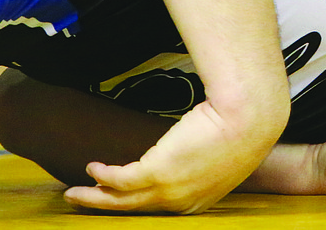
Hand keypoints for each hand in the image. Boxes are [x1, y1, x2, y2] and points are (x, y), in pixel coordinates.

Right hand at [63, 97, 283, 213]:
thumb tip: (198, 148)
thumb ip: (207, 160)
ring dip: (94, 196)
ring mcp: (167, 190)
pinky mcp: (157, 170)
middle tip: (85, 203)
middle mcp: (180, 202)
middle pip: (133, 210)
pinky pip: (120, 179)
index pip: (158, 209)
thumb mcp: (226, 151)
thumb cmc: (245, 126)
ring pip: (120, 199)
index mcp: (198, 201)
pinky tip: (92, 167)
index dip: (135, 205)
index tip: (121, 201)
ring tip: (74, 193)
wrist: (250, 116)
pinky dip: (103, 175)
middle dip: (106, 207)